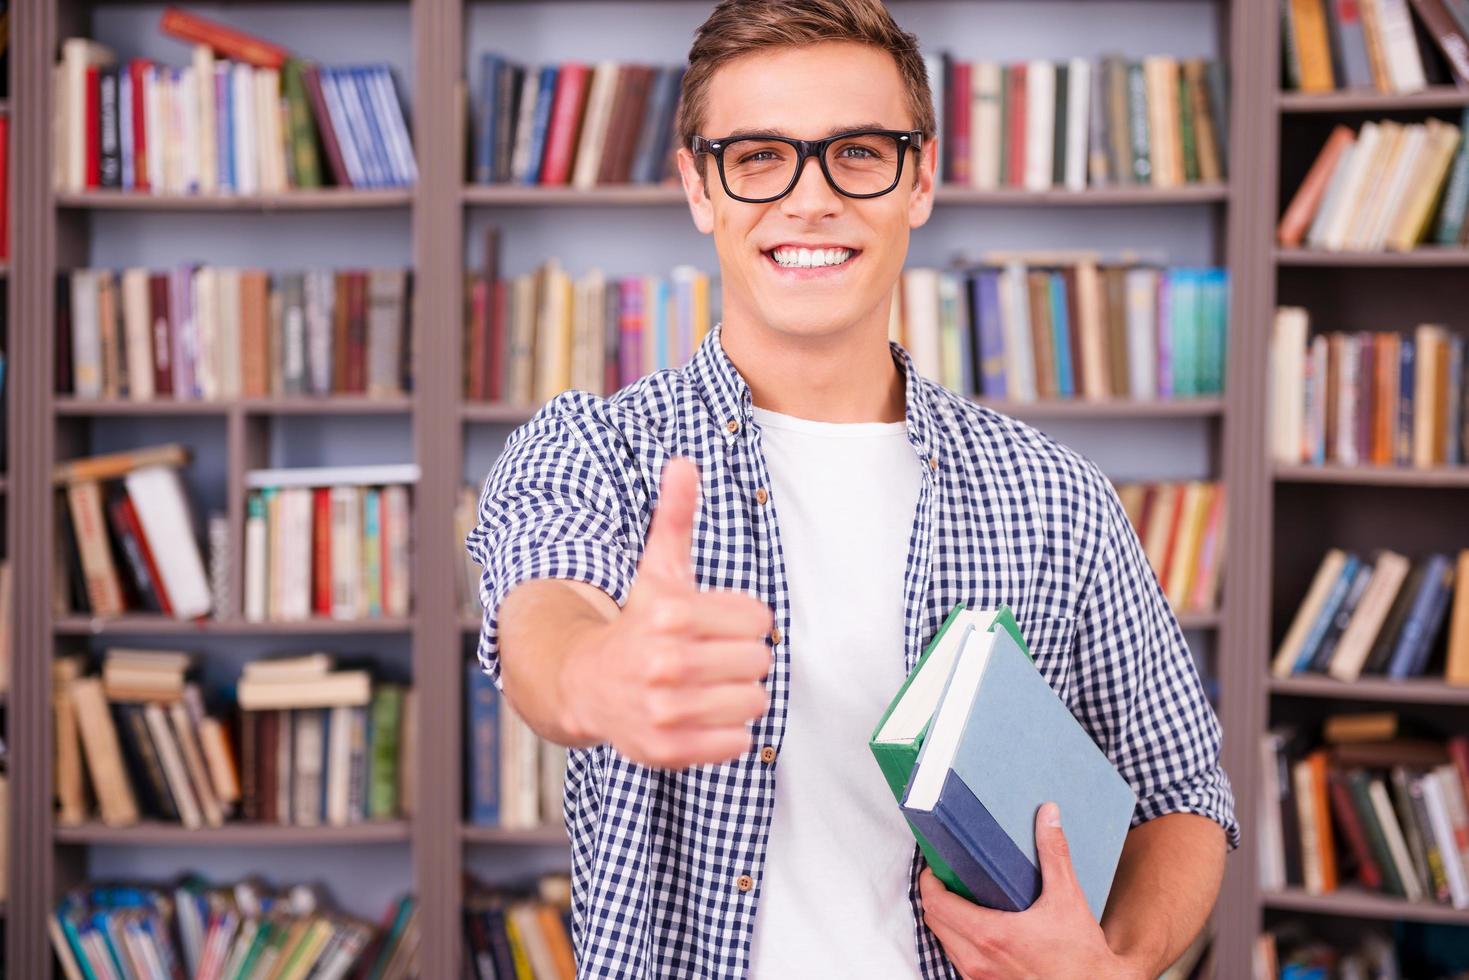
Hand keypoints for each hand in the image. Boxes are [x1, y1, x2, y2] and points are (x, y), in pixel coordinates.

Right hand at [561, 456, 774, 768]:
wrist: (586, 682)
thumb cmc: (638, 620)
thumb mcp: (657, 568)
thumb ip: (675, 517)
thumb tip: (684, 463)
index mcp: (672, 613)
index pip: (760, 620)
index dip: (743, 620)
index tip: (714, 624)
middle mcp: (666, 663)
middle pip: (760, 662)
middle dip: (741, 658)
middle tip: (709, 656)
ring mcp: (665, 711)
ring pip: (754, 703)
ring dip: (737, 695)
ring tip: (705, 685)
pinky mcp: (667, 750)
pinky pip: (738, 743)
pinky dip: (726, 733)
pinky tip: (698, 714)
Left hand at [919, 803, 1142, 979]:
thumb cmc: (1080, 954)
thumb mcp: (1067, 898)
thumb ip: (1054, 853)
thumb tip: (1047, 814)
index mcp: (990, 934)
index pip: (936, 904)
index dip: (928, 881)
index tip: (935, 866)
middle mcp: (978, 960)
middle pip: (934, 921)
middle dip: (935, 896)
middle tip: (948, 876)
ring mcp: (980, 977)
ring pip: (943, 943)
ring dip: (945, 919)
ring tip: (960, 897)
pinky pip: (958, 960)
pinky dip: (957, 940)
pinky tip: (976, 926)